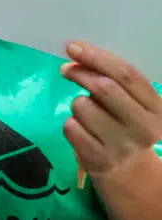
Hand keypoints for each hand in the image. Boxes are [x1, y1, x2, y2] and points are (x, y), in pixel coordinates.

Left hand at [61, 41, 161, 180]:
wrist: (129, 172)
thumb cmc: (126, 126)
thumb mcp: (133, 104)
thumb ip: (114, 81)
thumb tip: (77, 55)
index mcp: (156, 108)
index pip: (127, 75)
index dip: (97, 57)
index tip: (74, 47)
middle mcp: (143, 127)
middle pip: (104, 88)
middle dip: (80, 73)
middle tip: (67, 69)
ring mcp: (121, 146)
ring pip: (82, 106)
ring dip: (77, 103)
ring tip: (87, 113)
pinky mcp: (98, 159)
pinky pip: (70, 127)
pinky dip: (71, 123)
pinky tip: (83, 131)